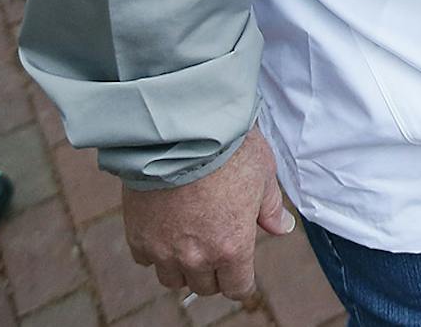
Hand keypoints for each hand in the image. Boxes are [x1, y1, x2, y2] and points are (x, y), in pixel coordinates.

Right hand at [122, 131, 294, 303]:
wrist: (182, 131)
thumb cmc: (228, 150)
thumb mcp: (263, 175)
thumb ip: (271, 209)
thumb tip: (281, 228)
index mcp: (232, 248)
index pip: (236, 289)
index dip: (241, 281)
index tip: (239, 271)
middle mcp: (196, 257)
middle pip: (204, 286)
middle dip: (213, 270)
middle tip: (214, 245)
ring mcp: (164, 249)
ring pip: (172, 278)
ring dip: (181, 265)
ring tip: (187, 239)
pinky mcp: (138, 235)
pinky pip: (145, 258)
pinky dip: (154, 250)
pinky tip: (163, 229)